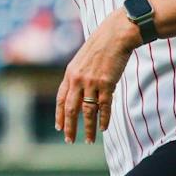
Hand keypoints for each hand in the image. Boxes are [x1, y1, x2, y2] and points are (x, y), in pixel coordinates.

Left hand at [56, 11, 140, 143]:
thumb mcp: (82, 60)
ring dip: (88, 128)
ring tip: (89, 140)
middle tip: (69, 140)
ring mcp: (92, 82)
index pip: (61, 99)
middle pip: (71, 109)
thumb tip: (79, 92)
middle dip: (69, 127)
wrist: (116, 34)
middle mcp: (78, 79)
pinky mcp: (107, 83)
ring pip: (87, 111)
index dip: (60, 115)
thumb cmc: (101, 45)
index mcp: (70, 73)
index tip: (59, 128)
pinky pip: (103, 106)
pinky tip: (103, 128)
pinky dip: (103, 119)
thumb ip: (78, 76)